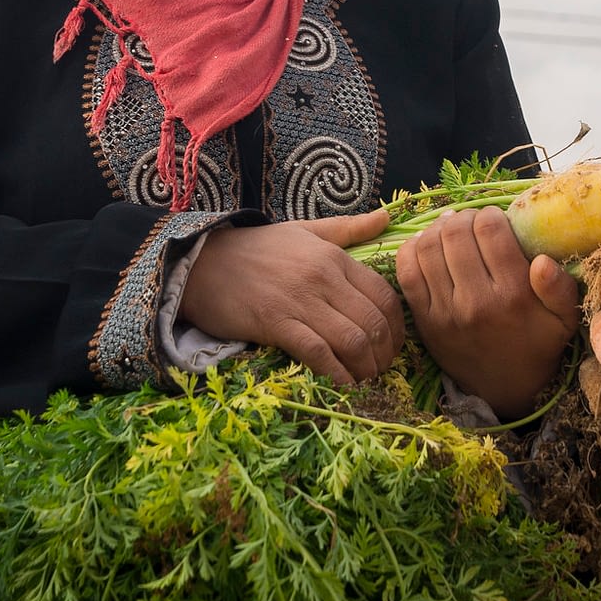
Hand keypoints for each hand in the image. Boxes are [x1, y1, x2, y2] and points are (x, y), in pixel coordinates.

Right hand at [178, 208, 401, 385]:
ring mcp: (299, 301)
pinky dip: (336, 372)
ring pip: (352, 340)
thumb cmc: (257, 248)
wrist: (203, 262)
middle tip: (383, 368)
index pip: (383, 295)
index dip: (397, 326)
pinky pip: (317, 353)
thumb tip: (387, 217)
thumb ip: (349, 229)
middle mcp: (322, 278)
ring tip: (366, 378)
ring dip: (366, 367)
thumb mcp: (306, 230)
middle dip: (385, 353)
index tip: (394, 344)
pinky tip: (342, 383)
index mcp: (334, 257)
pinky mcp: (275, 323)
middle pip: (373, 322)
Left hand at [396, 207, 582, 420]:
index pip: (490, 231)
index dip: (490, 214)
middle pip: (455, 234)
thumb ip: (560, 289)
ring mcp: (444, 311)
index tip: (495, 218)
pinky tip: (428, 246)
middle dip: (464, 217)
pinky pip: (407, 272)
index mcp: (512, 295)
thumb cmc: (537, 346)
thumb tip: (544, 261)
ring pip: (427, 247)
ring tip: (451, 230)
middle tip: (472, 222)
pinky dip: (412, 250)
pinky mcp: (424, 320)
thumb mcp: (563, 320)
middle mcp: (475, 301)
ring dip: (438, 229)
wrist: (504, 389)